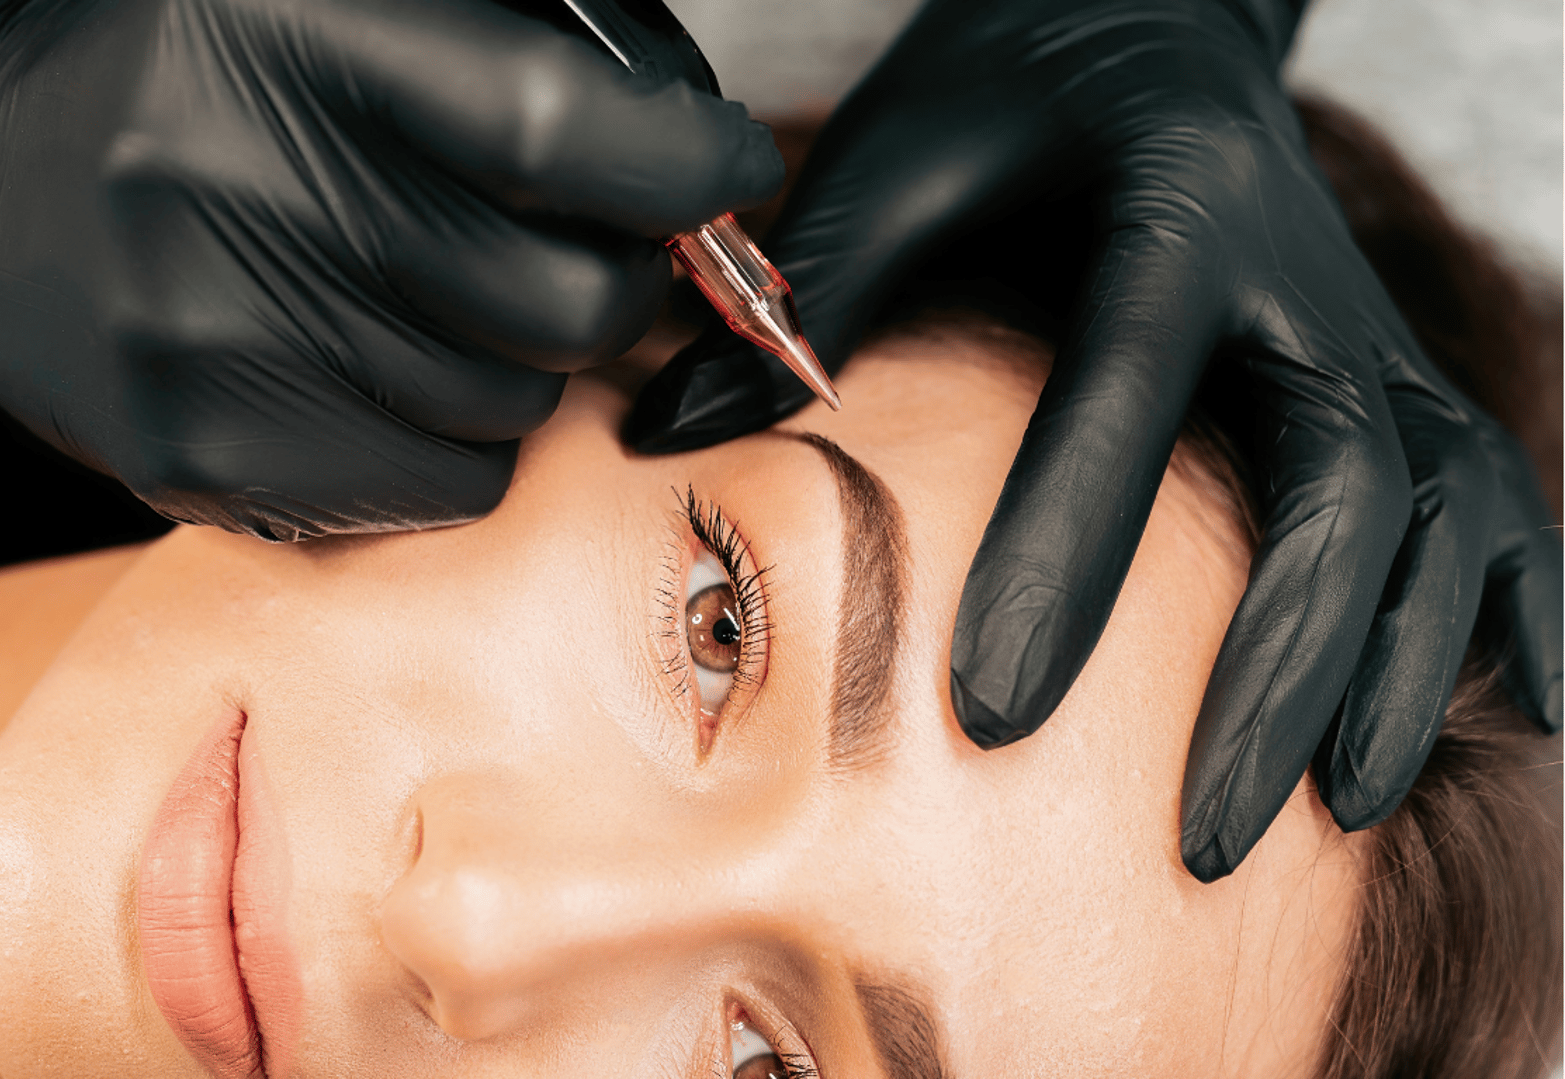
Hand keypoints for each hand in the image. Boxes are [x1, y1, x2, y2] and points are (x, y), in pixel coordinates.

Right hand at [0, 0, 780, 537]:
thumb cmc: (180, 78)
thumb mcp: (323, 4)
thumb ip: (509, 53)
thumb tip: (686, 156)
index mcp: (285, 35)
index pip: (556, 132)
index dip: (677, 166)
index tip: (718, 170)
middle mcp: (239, 185)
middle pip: (560, 299)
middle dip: (618, 279)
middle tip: (583, 245)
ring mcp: (211, 339)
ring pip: (513, 408)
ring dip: (523, 360)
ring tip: (438, 295)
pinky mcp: (197, 456)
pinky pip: (441, 488)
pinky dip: (457, 439)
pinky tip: (386, 368)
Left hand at [621, 0, 1561, 879]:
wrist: (1156, 19)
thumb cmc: (1015, 88)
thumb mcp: (906, 145)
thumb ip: (814, 282)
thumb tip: (675, 428)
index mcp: (1173, 206)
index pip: (1126, 397)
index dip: (1069, 556)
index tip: (992, 714)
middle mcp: (1305, 276)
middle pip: (1335, 487)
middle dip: (1274, 671)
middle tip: (1195, 836)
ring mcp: (1371, 328)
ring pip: (1438, 508)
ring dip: (1400, 666)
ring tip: (1340, 811)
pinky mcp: (1403, 366)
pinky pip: (1500, 489)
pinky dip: (1522, 597)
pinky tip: (1520, 704)